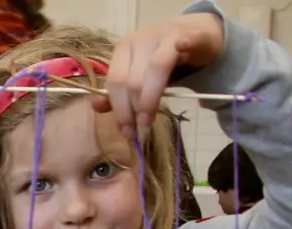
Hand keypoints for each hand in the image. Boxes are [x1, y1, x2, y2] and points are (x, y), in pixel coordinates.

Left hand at [95, 12, 224, 140]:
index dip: (119, 109)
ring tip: (149, 120)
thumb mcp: (140, 75)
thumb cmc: (165, 59)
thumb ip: (120, 92)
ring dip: (150, 97)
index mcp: (124, 48)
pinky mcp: (188, 34)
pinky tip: (183, 47)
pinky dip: (184, 44)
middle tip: (139, 129)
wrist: (195, 33)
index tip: (126, 131)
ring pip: (155, 68)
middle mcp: (141, 39)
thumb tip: (96, 107)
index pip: (115, 81)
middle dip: (133, 108)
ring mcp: (164, 35)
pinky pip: (185, 41)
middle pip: (132, 79)